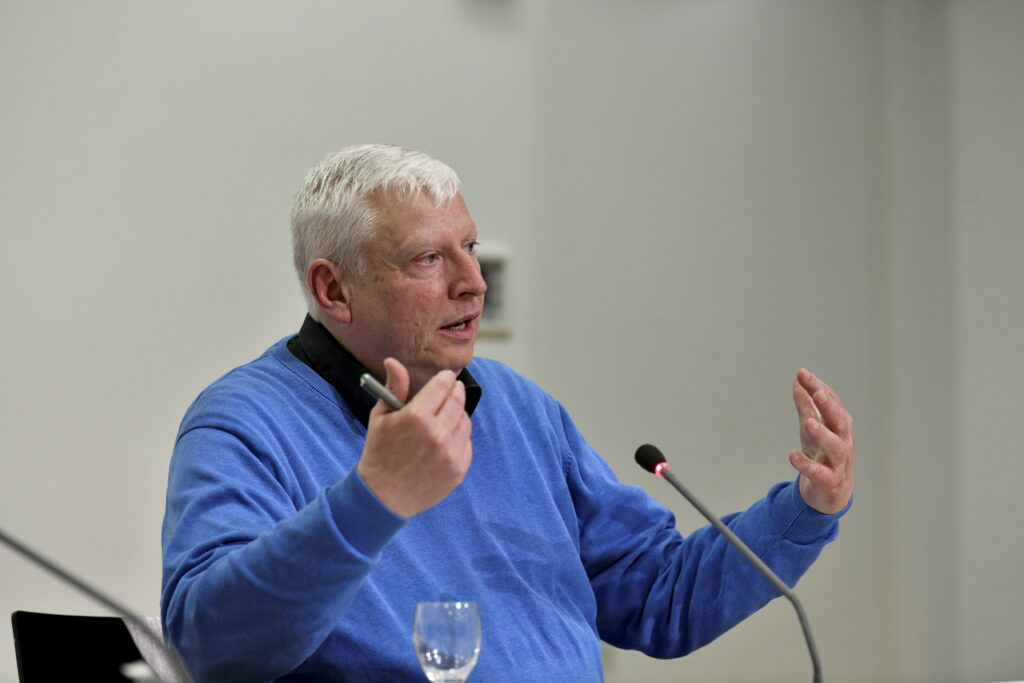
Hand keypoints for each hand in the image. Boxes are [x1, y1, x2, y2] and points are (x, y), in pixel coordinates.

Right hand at [358, 358, 472, 517]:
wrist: (383, 496)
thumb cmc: (379, 453)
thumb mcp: (381, 417)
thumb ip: (394, 388)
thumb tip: (393, 361)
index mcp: (416, 417)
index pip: (442, 386)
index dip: (446, 378)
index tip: (447, 377)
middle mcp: (436, 433)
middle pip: (458, 400)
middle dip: (455, 392)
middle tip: (452, 390)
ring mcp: (450, 453)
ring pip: (465, 421)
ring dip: (458, 414)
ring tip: (445, 418)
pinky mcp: (458, 469)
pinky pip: (467, 443)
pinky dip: (459, 437)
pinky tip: (444, 440)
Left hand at [789, 368, 854, 513]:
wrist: (830, 494)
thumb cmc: (823, 455)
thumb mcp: (812, 428)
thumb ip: (806, 406)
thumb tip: (798, 381)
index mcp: (838, 426)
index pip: (831, 403)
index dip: (818, 388)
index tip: (802, 374)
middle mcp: (843, 441)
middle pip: (840, 421)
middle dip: (830, 406)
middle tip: (818, 393)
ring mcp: (838, 462)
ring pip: (836, 447)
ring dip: (823, 434)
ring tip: (808, 423)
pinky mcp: (829, 481)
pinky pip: (820, 473)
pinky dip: (806, 465)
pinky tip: (792, 456)